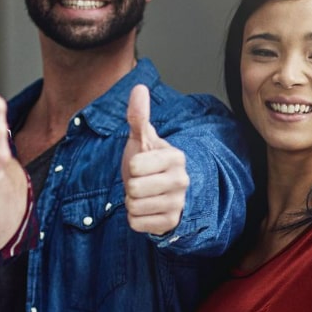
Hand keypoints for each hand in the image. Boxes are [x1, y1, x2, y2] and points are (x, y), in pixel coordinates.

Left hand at [121, 83, 187, 234]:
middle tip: (141, 182)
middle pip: (134, 188)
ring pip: (134, 206)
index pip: (136, 165)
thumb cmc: (149, 162)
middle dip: (130, 186)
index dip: (132, 166)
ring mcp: (178, 203)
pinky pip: (136, 223)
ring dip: (132, 202)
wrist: (162, 191)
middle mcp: (181, 181)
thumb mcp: (142, 139)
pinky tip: (146, 209)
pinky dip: (135, 218)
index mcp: (175, 157)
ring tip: (144, 195)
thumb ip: (138, 116)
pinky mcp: (171, 223)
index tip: (142, 165)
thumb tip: (139, 88)